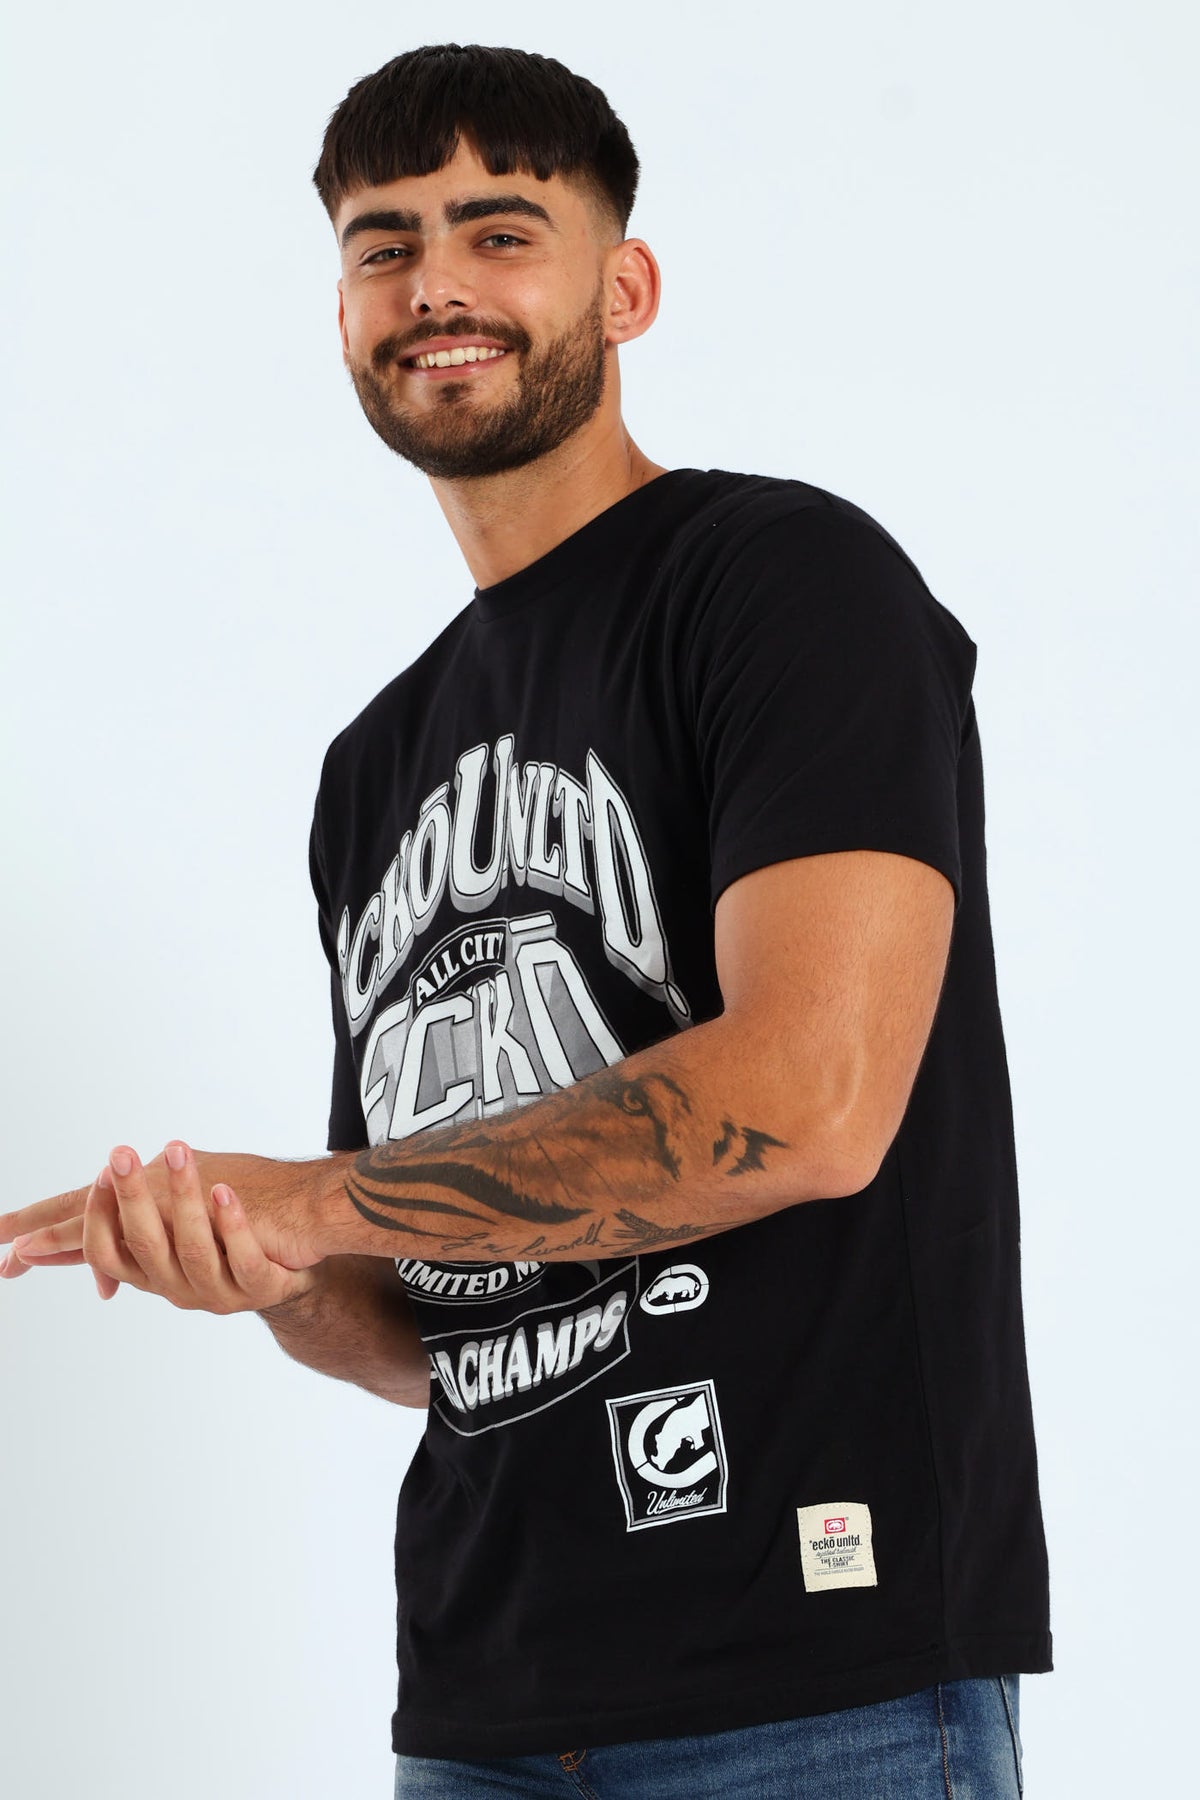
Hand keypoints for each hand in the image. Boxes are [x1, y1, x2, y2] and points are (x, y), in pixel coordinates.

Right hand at [3, 1143, 320, 1312]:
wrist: (297, 1255)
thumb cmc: (223, 1235)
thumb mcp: (170, 1230)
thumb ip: (123, 1228)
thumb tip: (54, 1223)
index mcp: (149, 1270)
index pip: (103, 1252)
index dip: (99, 1216)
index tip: (102, 1170)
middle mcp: (178, 1286)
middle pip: (144, 1247)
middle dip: (130, 1198)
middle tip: (119, 1154)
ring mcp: (220, 1290)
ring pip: (195, 1251)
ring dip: (183, 1199)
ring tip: (176, 1151)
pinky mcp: (261, 1288)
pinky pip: (245, 1261)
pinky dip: (232, 1225)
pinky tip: (223, 1190)